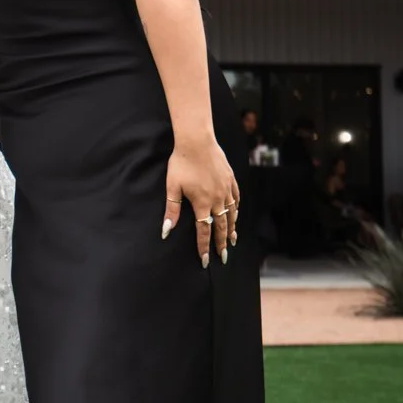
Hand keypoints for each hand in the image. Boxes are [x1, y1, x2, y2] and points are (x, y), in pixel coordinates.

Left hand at [162, 138, 239, 266]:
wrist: (197, 141)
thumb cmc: (181, 163)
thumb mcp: (172, 187)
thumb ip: (171, 210)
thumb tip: (166, 231)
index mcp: (202, 203)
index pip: (203, 231)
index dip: (204, 247)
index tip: (205, 261)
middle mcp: (217, 199)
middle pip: (221, 226)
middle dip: (222, 243)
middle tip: (224, 257)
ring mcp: (226, 189)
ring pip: (232, 214)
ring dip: (231, 229)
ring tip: (232, 240)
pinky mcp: (231, 179)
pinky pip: (236, 198)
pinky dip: (236, 209)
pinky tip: (236, 214)